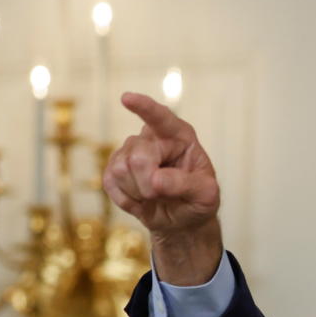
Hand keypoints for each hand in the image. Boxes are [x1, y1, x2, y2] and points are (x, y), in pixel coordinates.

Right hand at [104, 92, 222, 284]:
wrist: (180, 218)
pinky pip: (110, 182)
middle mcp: (152, 137)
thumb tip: (156, 180)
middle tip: (162, 195)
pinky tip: (141, 200)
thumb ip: (187, 185)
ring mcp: (130, 150)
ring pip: (121, 170)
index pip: (162, 118)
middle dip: (148, 185)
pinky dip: (128, 200)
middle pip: (138, 157)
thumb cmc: (197, 200)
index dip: (145, 108)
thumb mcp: (206, 195)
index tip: (127, 98)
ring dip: (139, 193)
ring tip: (155, 196)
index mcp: (180, 136)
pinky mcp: (113, 167)